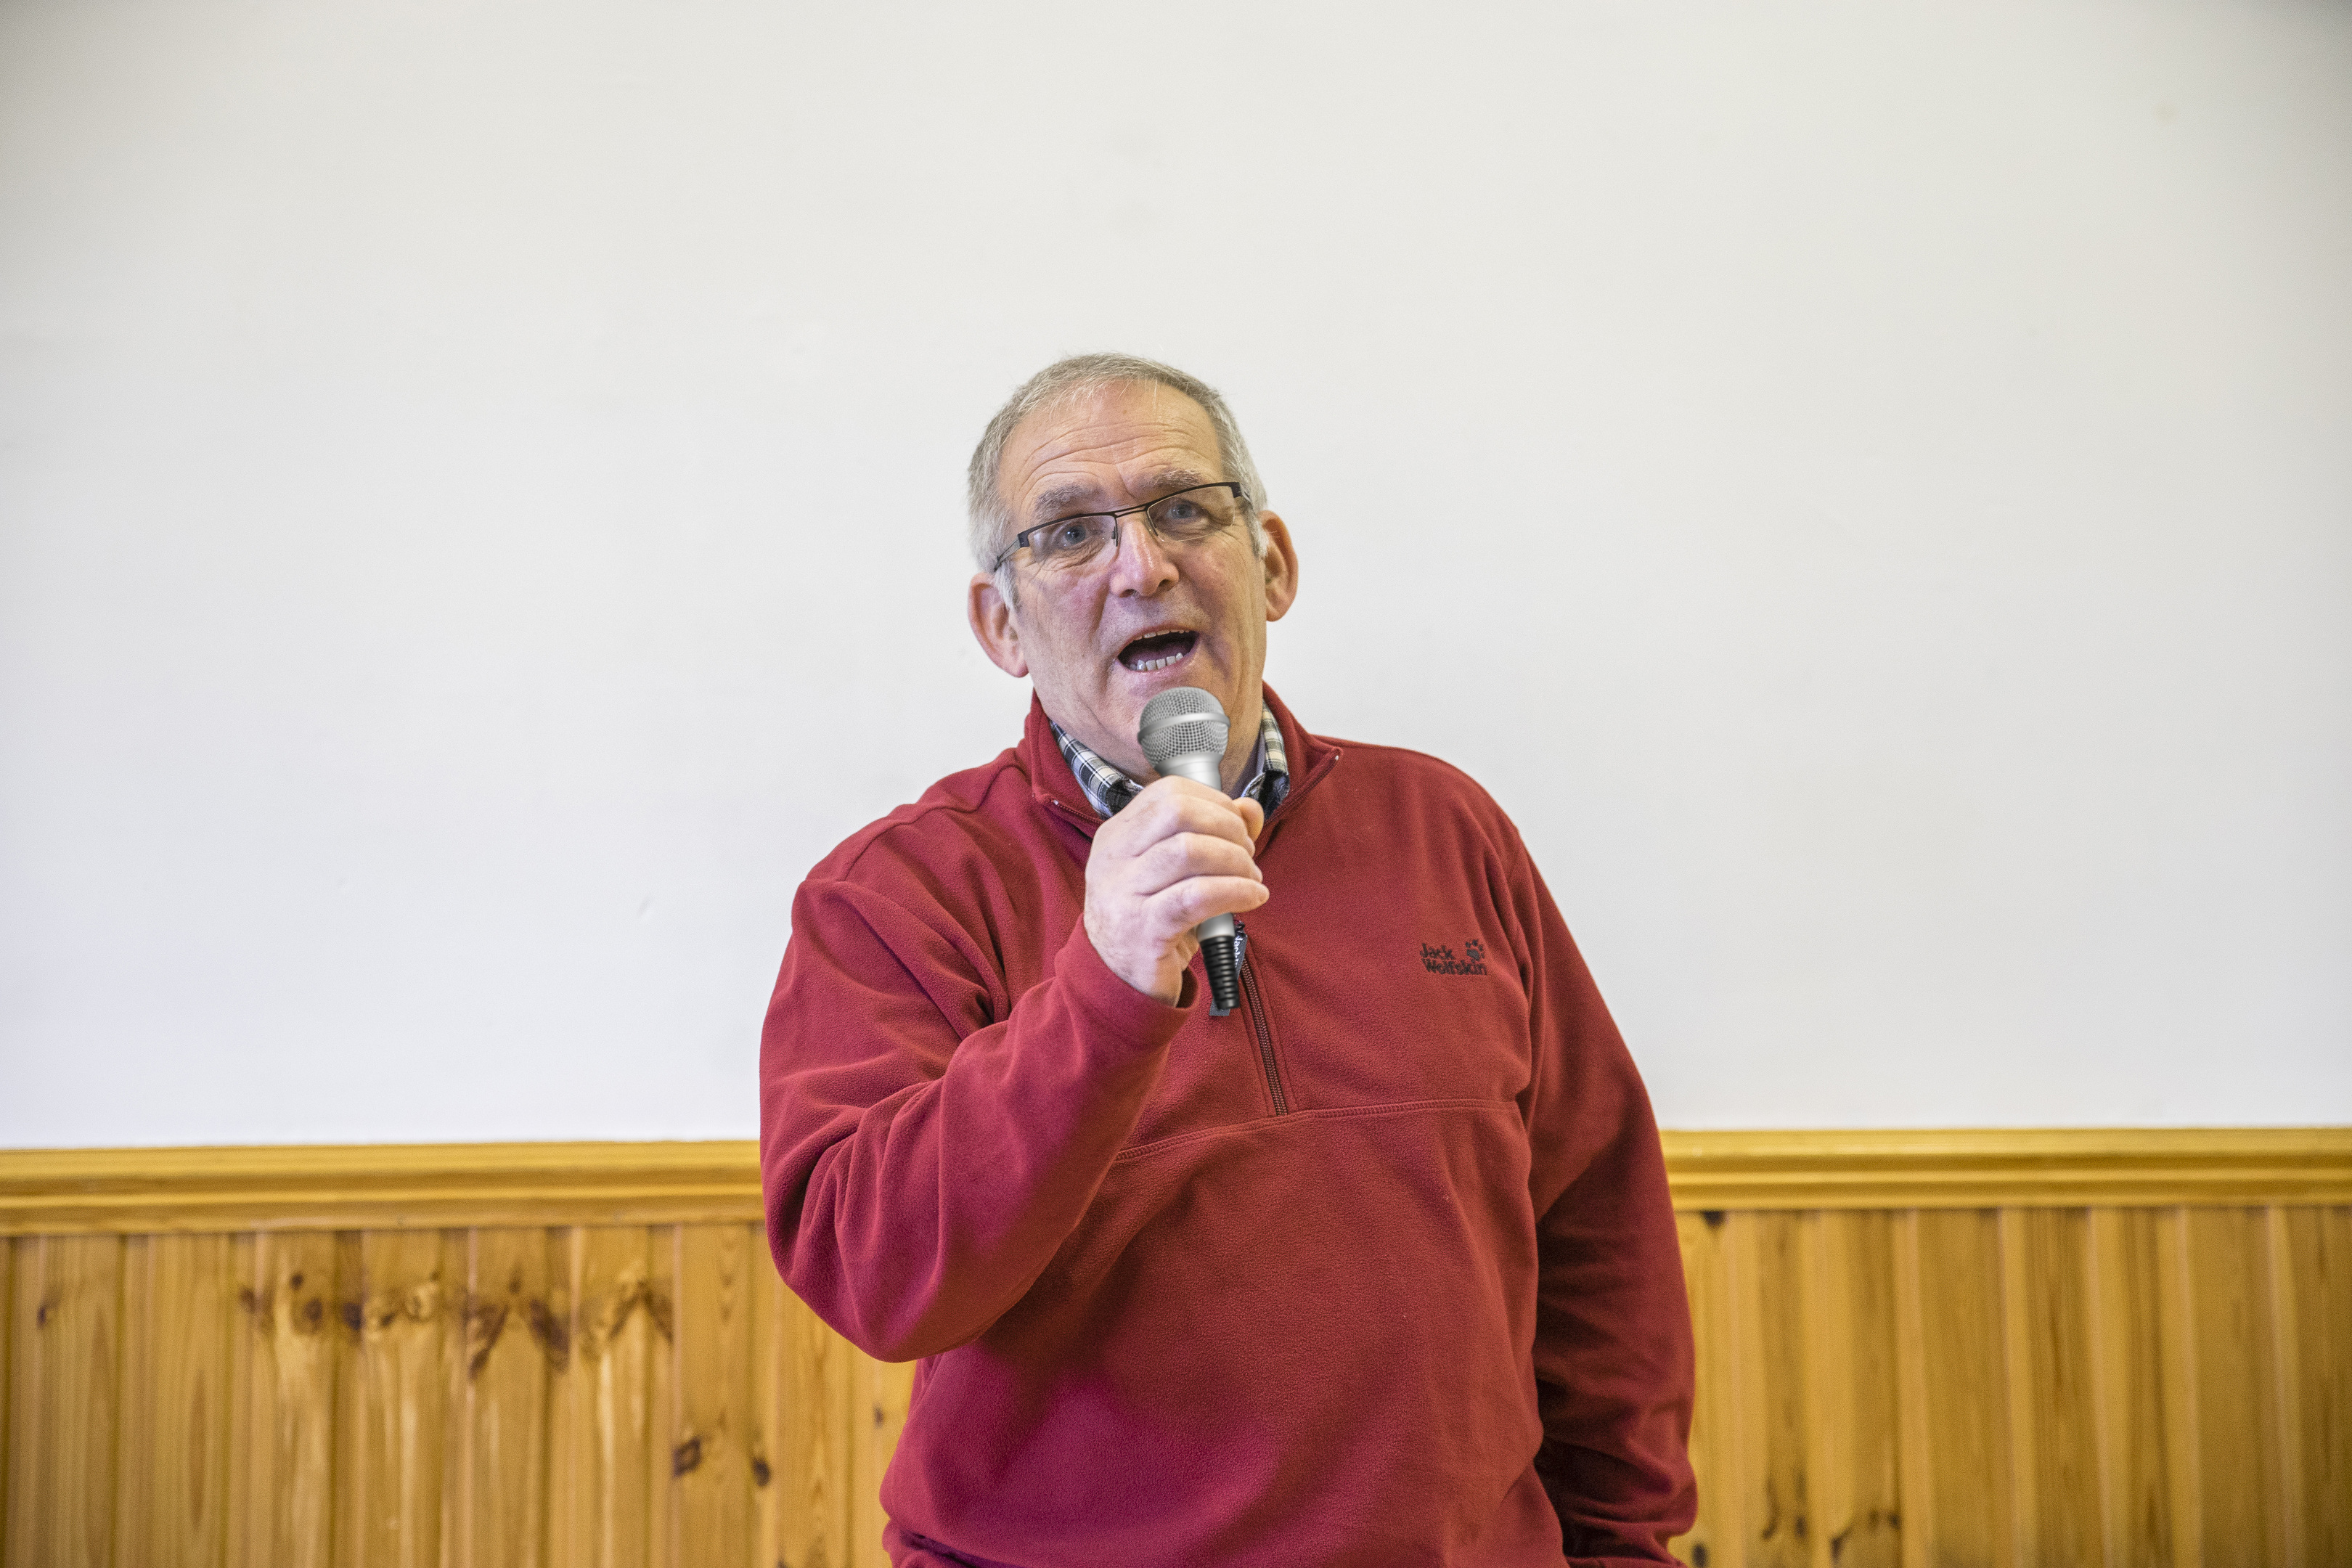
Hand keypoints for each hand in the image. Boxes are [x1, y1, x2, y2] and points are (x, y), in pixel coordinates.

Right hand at [1083, 778, 1268, 1003]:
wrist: (1118, 983)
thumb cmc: (1153, 921)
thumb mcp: (1175, 873)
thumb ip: (1212, 833)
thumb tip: (1250, 808)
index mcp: (1116, 836)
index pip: (1169, 792)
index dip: (1215, 801)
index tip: (1237, 826)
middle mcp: (1112, 859)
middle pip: (1179, 812)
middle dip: (1227, 827)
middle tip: (1247, 853)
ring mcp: (1122, 894)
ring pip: (1190, 850)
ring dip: (1236, 861)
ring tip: (1251, 878)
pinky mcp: (1142, 930)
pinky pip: (1198, 897)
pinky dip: (1236, 891)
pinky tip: (1252, 897)